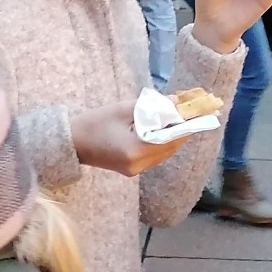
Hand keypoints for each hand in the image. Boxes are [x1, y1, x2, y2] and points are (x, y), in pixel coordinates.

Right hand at [72, 99, 187, 175]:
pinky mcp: (132, 170)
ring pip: (164, 153)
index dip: (187, 125)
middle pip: (170, 147)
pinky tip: (164, 131)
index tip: (200, 113)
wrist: (71, 143)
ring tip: (180, 120)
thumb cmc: (94, 123)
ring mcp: (136, 170)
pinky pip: (155, 156)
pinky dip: (162, 144)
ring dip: (173, 137)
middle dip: (182, 130)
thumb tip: (177, 102)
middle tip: (192, 113)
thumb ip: (152, 107)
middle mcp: (139, 164)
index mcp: (136, 150)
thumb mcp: (123, 109)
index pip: (170, 138)